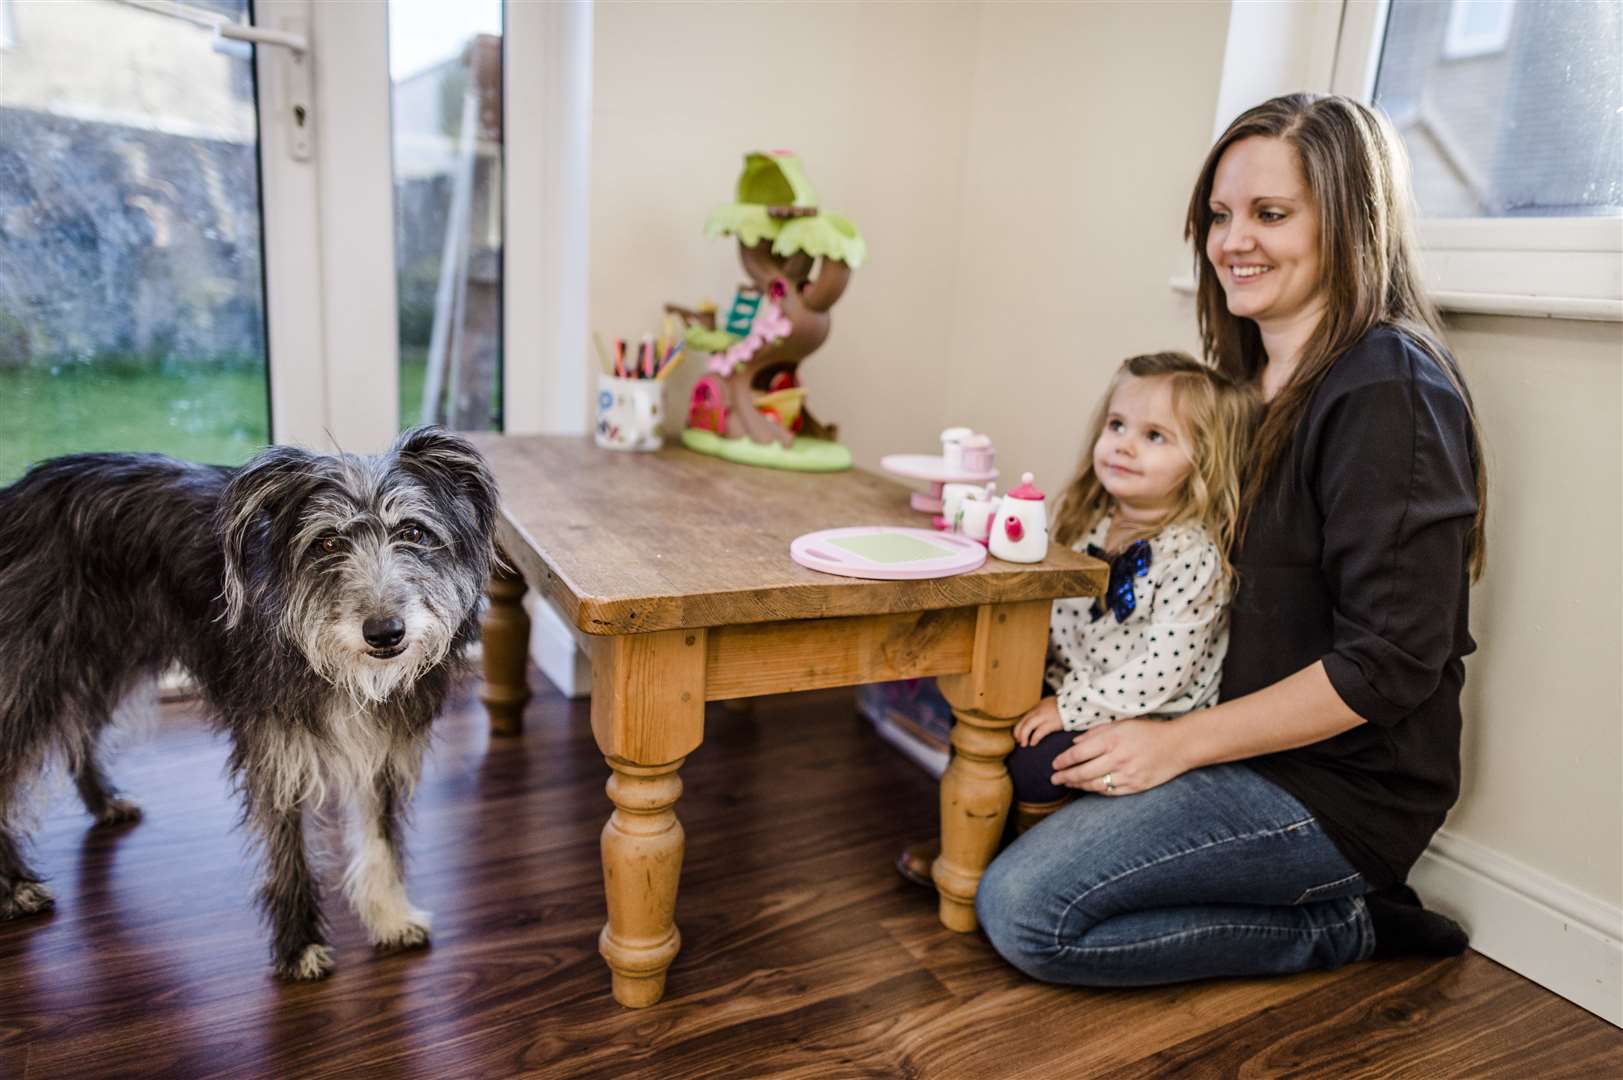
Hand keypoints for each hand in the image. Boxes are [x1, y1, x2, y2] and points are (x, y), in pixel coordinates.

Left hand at [1013, 696, 1062, 746]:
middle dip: (1018, 732)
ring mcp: (1045, 716)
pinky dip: (1034, 738)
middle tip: (1018, 741)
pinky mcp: (1052, 723)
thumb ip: (1043, 711)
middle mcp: (1039, 711)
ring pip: (1028, 726)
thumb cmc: (1065, 707)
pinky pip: (1039, 732)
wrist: (1075, 704)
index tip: (1017, 735)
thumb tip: (1037, 721)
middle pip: (1023, 722)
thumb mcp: (1050, 705)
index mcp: (1038, 707)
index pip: (1024, 717)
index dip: (1018, 727)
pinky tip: (1033, 743)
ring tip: (1023, 744)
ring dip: (1023, 736)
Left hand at [1049, 717, 1189, 795]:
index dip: (1063, 761)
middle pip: (1082, 772)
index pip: (1078, 754)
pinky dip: (1096, 791)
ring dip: (1077, 786)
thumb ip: (1095, 733)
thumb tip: (1073, 743)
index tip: (1054, 764)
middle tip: (1054, 779)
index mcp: (1112, 740)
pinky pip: (1110, 792)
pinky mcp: (1135, 786)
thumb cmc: (1147, 731)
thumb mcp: (1121, 724)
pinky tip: (1087, 788)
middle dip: (1064, 777)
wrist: (1178, 745)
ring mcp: (1127, 775)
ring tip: (1067, 784)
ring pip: (1094, 785)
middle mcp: (1118, 758)